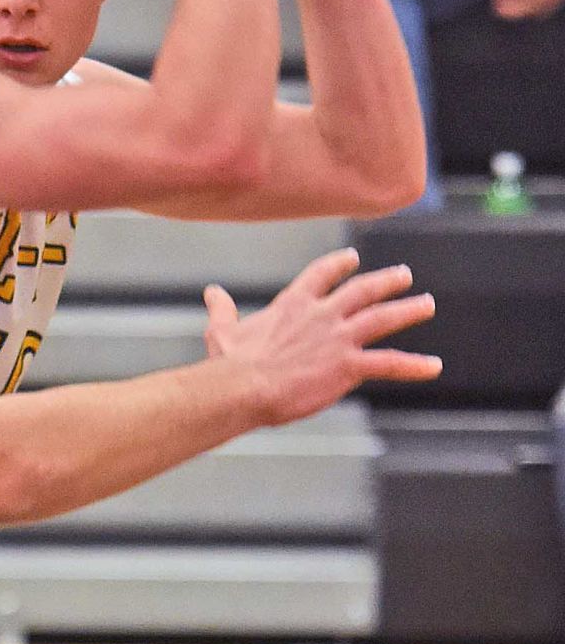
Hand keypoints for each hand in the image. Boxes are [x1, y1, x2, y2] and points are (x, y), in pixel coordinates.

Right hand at [202, 248, 438, 426]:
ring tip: (426, 304)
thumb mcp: (222, 328)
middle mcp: (321, 314)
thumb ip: (222, 308)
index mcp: (293, 303)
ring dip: (407, 310)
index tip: (352, 258)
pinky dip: (414, 365)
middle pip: (361, 290)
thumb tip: (211, 292)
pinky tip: (433, 366)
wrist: (245, 385)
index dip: (338, 265)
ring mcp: (338, 338)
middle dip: (385, 281)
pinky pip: (389, 363)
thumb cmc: (231, 360)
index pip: (320, 274)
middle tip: (403, 274)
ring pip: (382, 319)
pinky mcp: (349, 365)